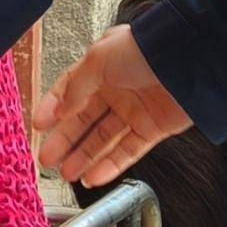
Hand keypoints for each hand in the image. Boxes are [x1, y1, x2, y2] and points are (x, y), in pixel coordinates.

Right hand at [32, 25, 192, 190]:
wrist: (188, 61)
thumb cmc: (145, 50)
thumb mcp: (98, 60)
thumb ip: (75, 87)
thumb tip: (58, 109)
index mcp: (101, 67)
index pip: (70, 90)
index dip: (53, 108)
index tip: (38, 127)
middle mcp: (117, 89)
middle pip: (84, 120)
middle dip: (65, 141)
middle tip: (47, 159)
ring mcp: (135, 110)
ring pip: (103, 140)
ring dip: (84, 158)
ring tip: (66, 173)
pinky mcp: (153, 129)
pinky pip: (127, 152)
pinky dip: (110, 166)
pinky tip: (93, 177)